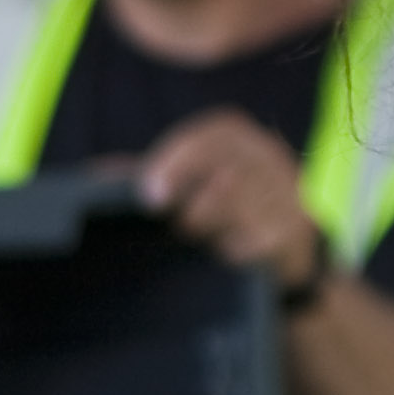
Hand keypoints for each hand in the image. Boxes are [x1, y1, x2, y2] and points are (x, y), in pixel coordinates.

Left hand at [138, 107, 328, 298]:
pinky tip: (223, 258)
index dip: (178, 162)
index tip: (149, 194)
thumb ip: (148, 175)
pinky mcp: (298, 230)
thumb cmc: (224, 209)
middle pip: (229, 172)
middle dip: (194, 205)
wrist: (286, 251)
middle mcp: (269, 156)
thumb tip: (94, 175)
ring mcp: (289, 192)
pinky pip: (262, 241)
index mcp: (238, 137)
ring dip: (213, 231)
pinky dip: (236, 252)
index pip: (212, 136)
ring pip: (246, 208)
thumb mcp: (189, 184)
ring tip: (197, 243)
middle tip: (175, 229)